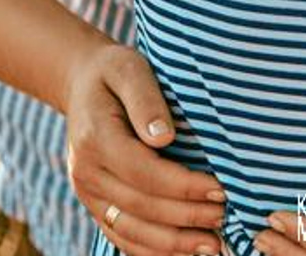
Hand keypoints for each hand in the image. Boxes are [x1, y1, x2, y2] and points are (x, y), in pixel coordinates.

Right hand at [64, 41, 226, 255]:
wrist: (80, 84)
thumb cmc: (113, 72)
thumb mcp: (129, 68)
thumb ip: (145, 99)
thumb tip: (164, 137)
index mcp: (95, 138)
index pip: (143, 172)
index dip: (183, 186)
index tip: (219, 189)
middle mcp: (86, 172)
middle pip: (140, 206)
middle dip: (186, 216)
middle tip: (225, 216)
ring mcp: (87, 193)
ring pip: (130, 231)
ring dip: (172, 244)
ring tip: (212, 245)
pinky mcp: (95, 204)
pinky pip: (121, 236)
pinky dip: (152, 251)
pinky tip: (183, 252)